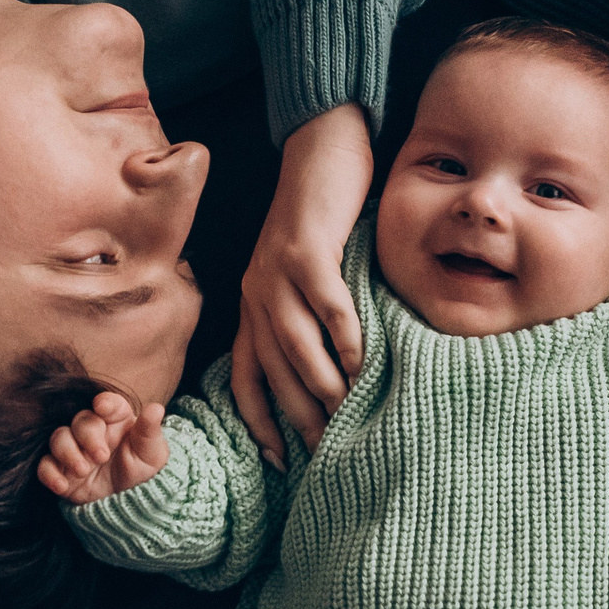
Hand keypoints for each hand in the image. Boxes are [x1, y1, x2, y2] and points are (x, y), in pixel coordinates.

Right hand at [37, 390, 170, 506]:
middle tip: (101, 456)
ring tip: (83, 470)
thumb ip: (150, 430)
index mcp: (116, 419)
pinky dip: (49, 474)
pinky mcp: (61, 470)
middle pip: (80, 420)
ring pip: (58, 438)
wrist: (128, 503)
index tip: (102, 407)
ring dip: (67, 452)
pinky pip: (44, 466)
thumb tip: (156, 408)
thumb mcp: (152, 453)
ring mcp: (74, 449)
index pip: (108, 404)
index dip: (104, 403)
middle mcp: (92, 430)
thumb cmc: (142, 470)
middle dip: (88, 436)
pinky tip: (62, 486)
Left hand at [231, 103, 375, 467]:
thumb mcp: (305, 272)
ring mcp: (277, 271)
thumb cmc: (323, 215)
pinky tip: (363, 360)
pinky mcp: (306, 248)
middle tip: (330, 447)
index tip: (281, 460)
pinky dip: (343, 335)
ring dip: (323, 383)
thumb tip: (339, 370)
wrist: (321, 148)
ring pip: (295, 343)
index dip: (258, 423)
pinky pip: (325, 303)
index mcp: (253, 303)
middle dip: (300, 415)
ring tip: (348, 413)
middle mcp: (256, 293)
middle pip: (273, 369)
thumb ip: (310, 315)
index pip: (245, 377)